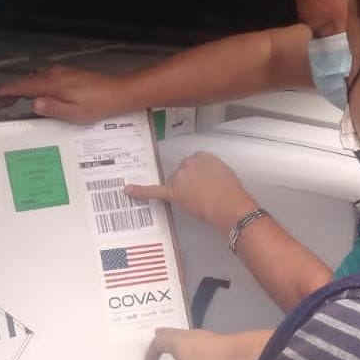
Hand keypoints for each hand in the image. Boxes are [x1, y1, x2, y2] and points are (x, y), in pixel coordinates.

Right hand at [0, 65, 127, 123]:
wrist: (117, 92)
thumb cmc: (97, 105)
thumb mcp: (74, 113)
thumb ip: (52, 108)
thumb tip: (32, 103)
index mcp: (53, 85)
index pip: (24, 87)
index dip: (7, 92)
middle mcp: (54, 75)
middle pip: (26, 82)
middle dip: (10, 92)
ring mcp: (61, 73)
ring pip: (35, 79)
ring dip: (21, 88)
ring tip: (11, 100)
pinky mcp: (68, 74)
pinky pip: (44, 78)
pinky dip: (34, 85)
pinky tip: (34, 93)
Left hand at [125, 152, 256, 232]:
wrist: (228, 204)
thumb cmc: (231, 192)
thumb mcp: (225, 173)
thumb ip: (211, 171)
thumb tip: (204, 179)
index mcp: (202, 155)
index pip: (194, 163)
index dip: (198, 176)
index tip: (205, 183)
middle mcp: (188, 162)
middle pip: (182, 172)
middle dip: (189, 183)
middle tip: (204, 195)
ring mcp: (179, 176)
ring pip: (174, 183)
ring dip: (182, 190)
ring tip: (199, 201)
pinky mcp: (172, 192)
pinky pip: (154, 191)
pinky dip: (140, 191)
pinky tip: (128, 190)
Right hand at [145, 327, 231, 359]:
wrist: (235, 355)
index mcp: (175, 340)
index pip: (157, 342)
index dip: (151, 353)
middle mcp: (188, 335)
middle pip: (171, 336)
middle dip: (164, 346)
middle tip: (159, 352)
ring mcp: (204, 338)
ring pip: (189, 346)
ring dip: (185, 357)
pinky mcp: (217, 345)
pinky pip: (205, 355)